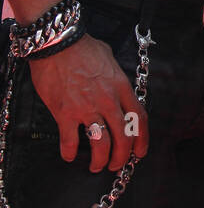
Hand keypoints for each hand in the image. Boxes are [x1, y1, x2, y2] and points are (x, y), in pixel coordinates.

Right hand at [28, 34, 148, 171]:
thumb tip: (116, 86)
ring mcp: (87, 108)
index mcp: (121, 87)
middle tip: (117, 165)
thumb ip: (115, 77)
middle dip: (122, 156)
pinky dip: (69, 152)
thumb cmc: (82, 46)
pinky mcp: (65, 113)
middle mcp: (108, 100)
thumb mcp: (109, 57)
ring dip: (100, 160)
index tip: (140, 152)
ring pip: (101, 144)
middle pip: (123, 137)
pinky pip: (70, 140)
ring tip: (97, 166)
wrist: (57, 42)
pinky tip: (69, 156)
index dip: (142, 139)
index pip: (139, 119)